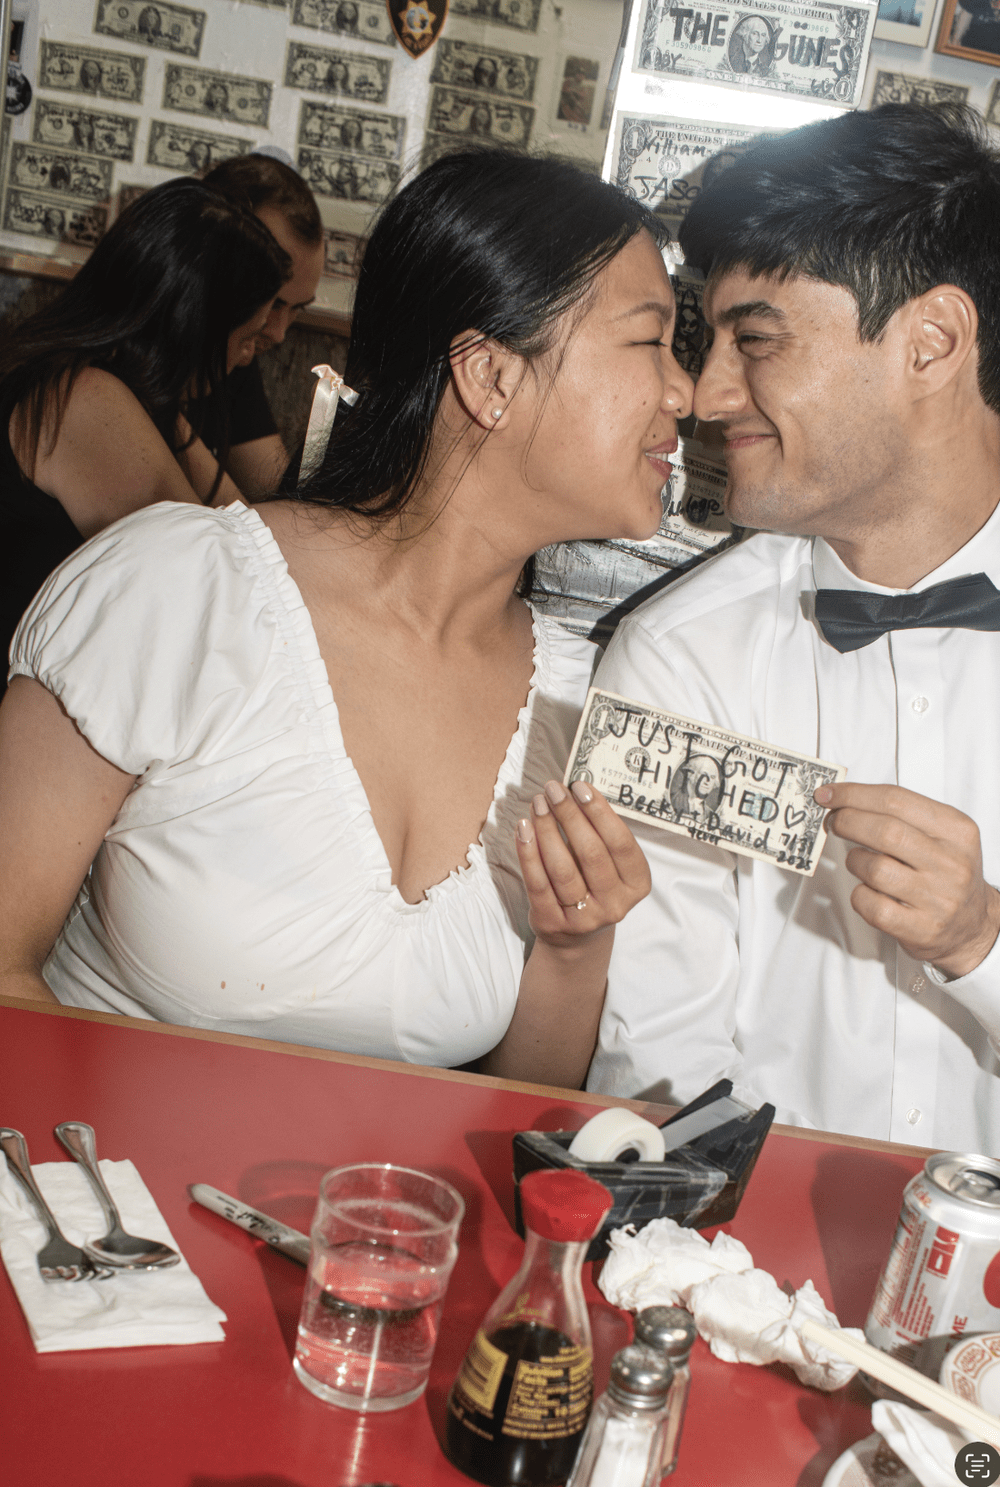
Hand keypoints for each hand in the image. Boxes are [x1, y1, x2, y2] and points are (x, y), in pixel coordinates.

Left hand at [515, 779, 650, 949]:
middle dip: (570, 815)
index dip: (600, 812)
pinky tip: (523, 829)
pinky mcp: (553, 923)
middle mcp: (615, 904)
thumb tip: (575, 791)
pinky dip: (528, 853)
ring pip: (562, 868)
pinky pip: (537, 883)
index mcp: (636, 884)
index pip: (620, 843)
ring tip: (539, 804)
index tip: (580, 786)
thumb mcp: (610, 865)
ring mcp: (584, 918)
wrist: (576, 936)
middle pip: (591, 853)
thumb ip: (599, 834)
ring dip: (547, 830)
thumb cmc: (593, 885)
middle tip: (554, 789)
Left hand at [815, 781, 999, 977]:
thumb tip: (846, 800)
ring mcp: (937, 898)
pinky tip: (868, 891)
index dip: (854, 795)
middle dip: (847, 821)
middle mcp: (951, 863)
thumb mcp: (944, 835)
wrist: (972, 925)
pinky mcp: (920, 928)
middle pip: (885, 831)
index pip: (896, 800)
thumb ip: (902, 814)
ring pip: (875, 868)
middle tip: (833, 822)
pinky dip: (859, 895)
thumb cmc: (947, 874)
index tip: (828, 795)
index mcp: (956, 831)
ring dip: (854, 861)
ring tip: (860, 862)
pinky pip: (871, 905)